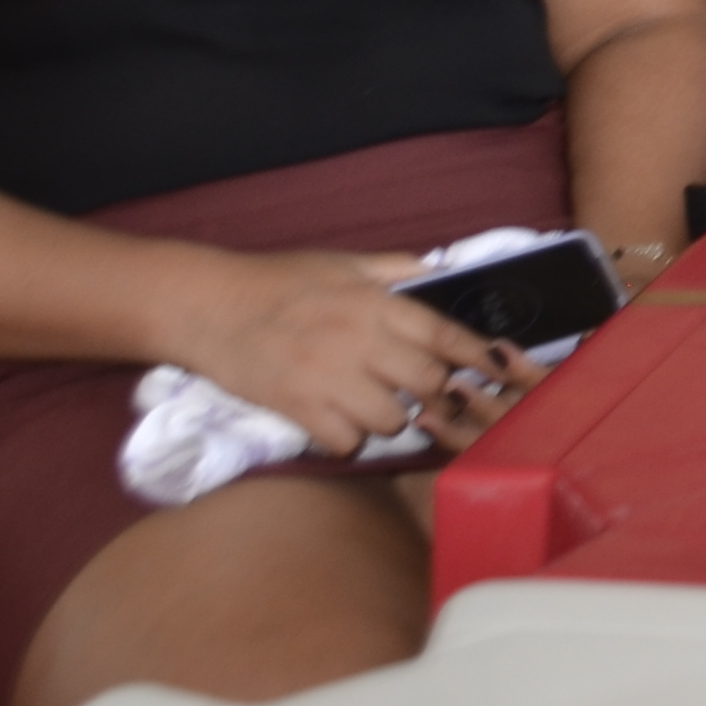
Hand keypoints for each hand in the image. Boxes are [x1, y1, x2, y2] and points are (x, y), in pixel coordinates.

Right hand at [168, 249, 512, 456]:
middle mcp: (358, 340)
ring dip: (391, 419)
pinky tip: (339, 422)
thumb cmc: (278, 281)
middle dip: (434, 393)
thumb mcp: (343, 262)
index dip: (476, 357)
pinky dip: (349, 440)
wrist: (210, 306)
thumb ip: (396, 269)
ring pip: (392, 420)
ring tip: (374, 405)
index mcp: (374, 302)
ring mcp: (328, 377)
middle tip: (426, 394)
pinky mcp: (298, 409)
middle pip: (427, 383)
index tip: (495, 370)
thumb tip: (441, 269)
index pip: (444, 334)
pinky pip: (347, 443)